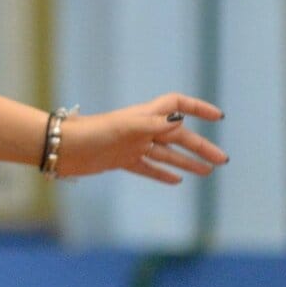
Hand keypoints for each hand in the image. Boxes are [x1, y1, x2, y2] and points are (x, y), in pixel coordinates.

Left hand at [56, 93, 225, 182]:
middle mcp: (142, 129)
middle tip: (222, 160)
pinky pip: (148, 167)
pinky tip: (177, 181)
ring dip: (187, 162)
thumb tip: (180, 120)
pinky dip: (163, 174)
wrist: (63, 148)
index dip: (198, 108)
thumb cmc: (92, 133)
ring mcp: (132, 145)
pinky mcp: (122, 161)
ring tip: (207, 172)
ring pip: (167, 154)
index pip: (178, 105)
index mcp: (145, 116)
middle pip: (178, 136)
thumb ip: (152, 125)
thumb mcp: (125, 129)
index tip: (218, 117)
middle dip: (200, 146)